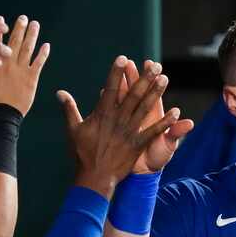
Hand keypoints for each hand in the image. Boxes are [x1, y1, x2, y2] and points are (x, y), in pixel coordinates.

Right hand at [0, 15, 49, 115]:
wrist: (0, 114)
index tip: (1, 18)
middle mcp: (8, 62)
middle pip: (15, 41)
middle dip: (19, 27)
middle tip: (24, 17)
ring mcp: (21, 69)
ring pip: (28, 48)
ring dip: (32, 35)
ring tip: (35, 24)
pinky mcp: (31, 78)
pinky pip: (39, 63)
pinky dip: (43, 53)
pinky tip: (46, 45)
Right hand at [57, 56, 181, 197]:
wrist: (94, 177)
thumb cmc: (82, 153)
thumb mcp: (73, 129)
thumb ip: (69, 109)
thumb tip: (60, 92)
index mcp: (102, 114)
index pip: (111, 88)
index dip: (117, 73)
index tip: (123, 58)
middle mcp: (117, 119)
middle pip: (133, 95)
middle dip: (144, 78)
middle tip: (155, 65)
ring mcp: (129, 131)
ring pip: (145, 108)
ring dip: (156, 93)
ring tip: (164, 78)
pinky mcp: (138, 144)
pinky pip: (154, 131)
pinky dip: (165, 122)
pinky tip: (176, 112)